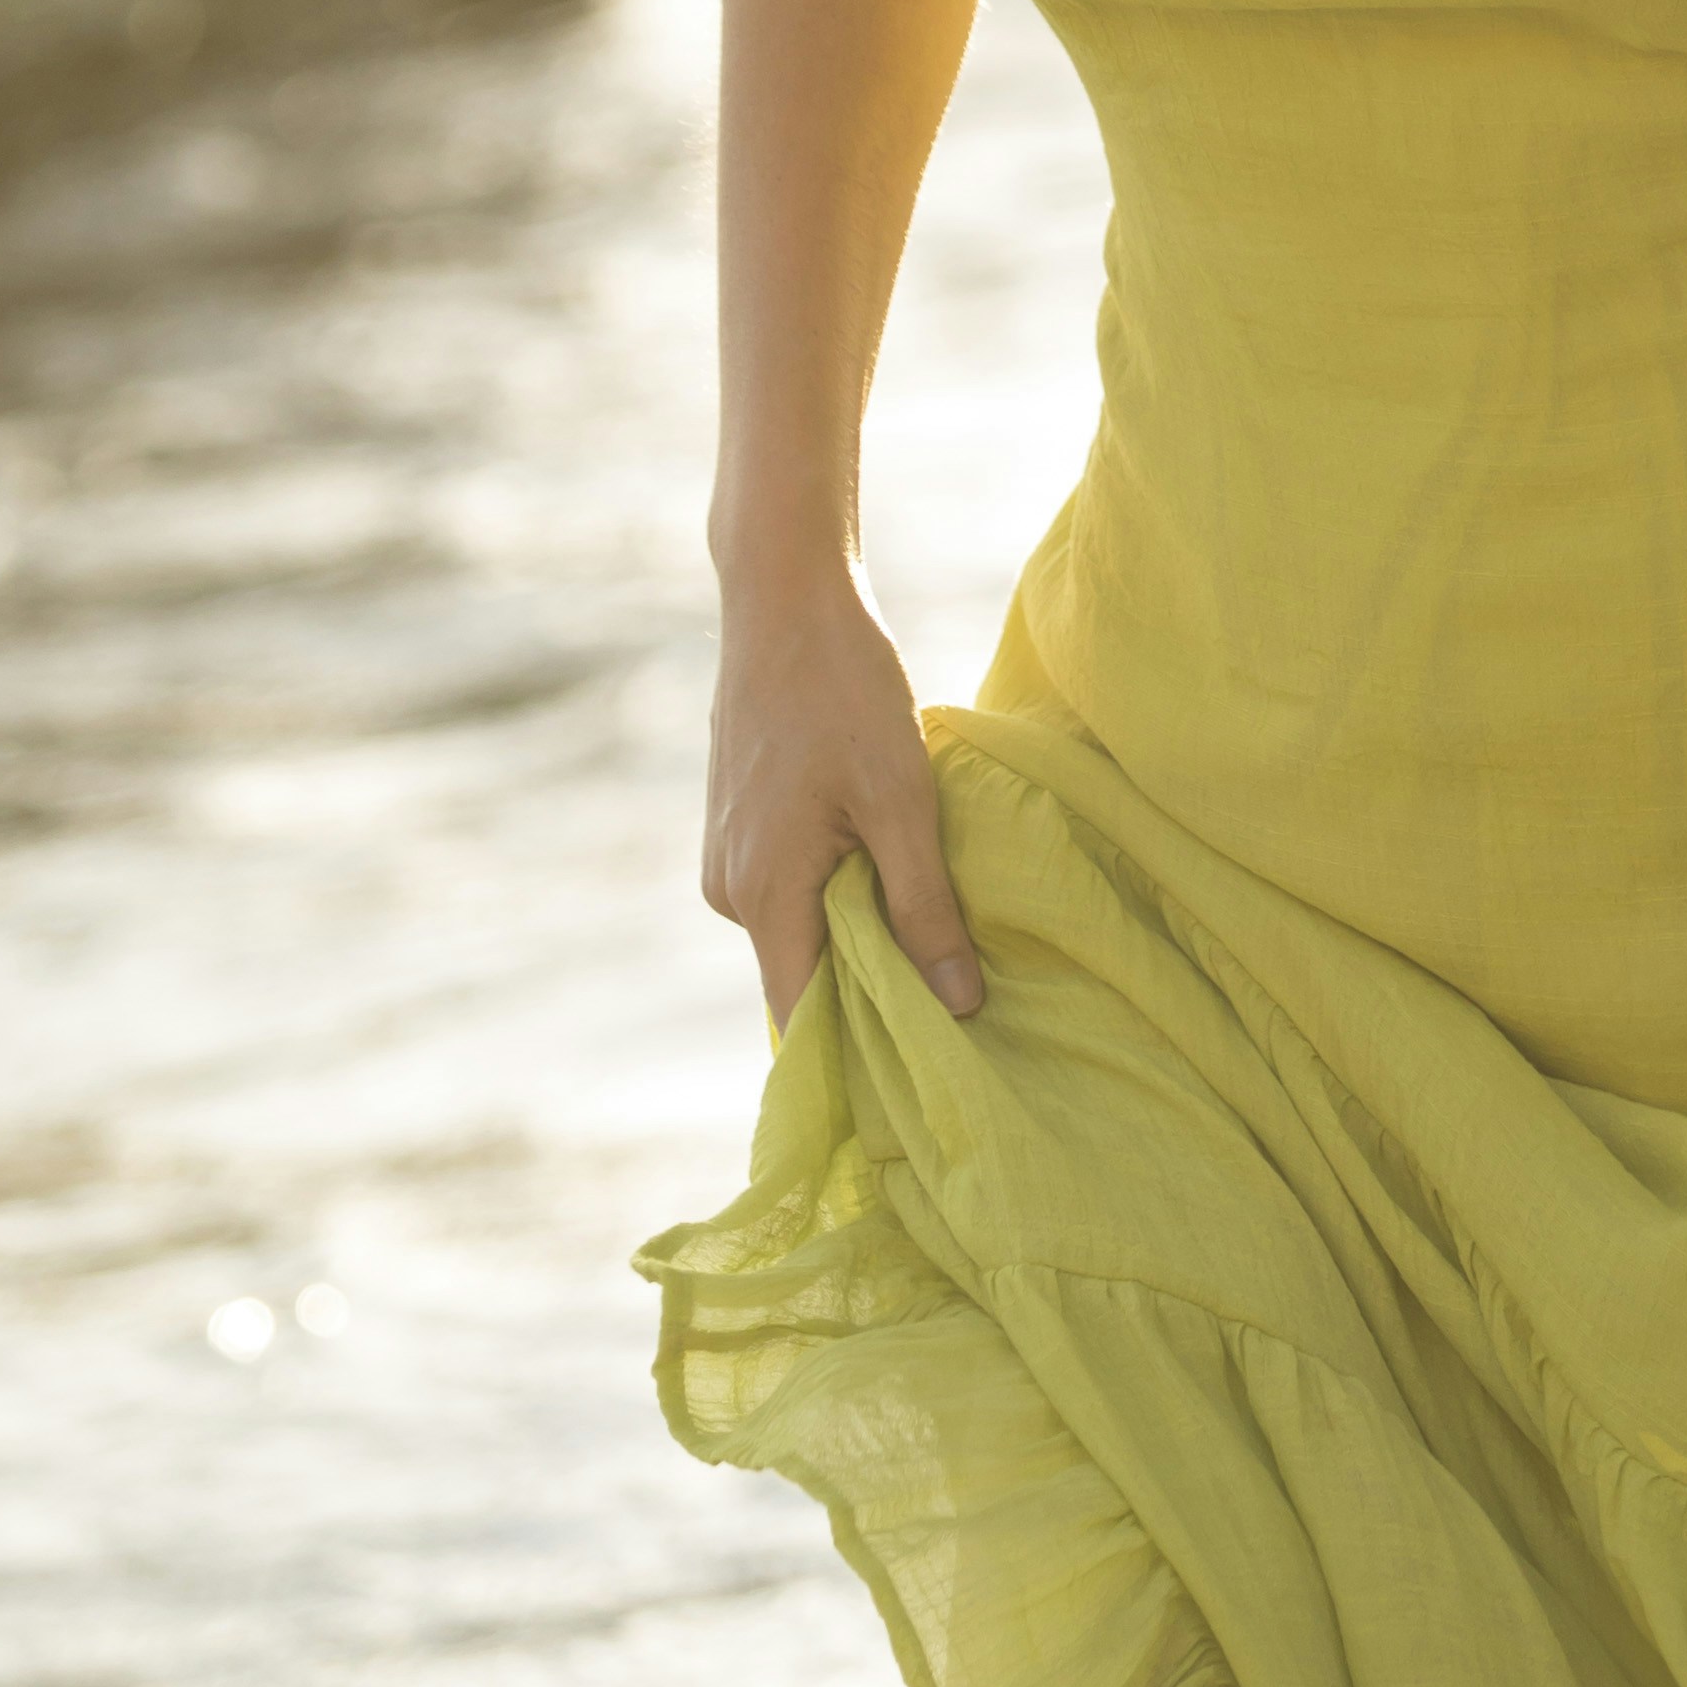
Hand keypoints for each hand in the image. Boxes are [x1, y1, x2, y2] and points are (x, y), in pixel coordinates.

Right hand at [702, 557, 984, 1032]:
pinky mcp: (740, 829)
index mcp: (763, 895)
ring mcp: (727, 859)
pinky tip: (894, 872)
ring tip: (938, 935)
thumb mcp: (902, 798)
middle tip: (958, 1011)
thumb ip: (924, 907)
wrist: (783, 596)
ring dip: (863, 937)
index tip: (919, 1090)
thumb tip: (959, 1005)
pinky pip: (793, 892)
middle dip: (874, 998)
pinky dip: (842, 896)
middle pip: (805, 977)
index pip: (802, 1018)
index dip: (858, 1062)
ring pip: (803, 931)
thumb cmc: (844, 688)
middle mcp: (730, 892)